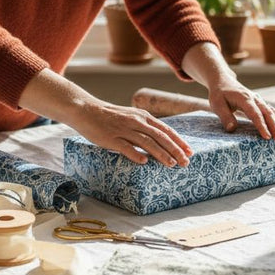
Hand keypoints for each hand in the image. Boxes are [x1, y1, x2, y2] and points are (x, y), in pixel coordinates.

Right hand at [67, 101, 193, 166]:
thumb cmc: (109, 116)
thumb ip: (144, 127)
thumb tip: (160, 140)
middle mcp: (136, 121)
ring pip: (147, 142)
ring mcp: (123, 129)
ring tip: (171, 164)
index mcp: (142, 116)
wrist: (85, 109)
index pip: (166, 130)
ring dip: (161, 154)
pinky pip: (125, 147)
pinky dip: (136, 154)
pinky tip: (144, 162)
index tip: (190, 151)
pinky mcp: (111, 137)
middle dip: (175, 150)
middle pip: (160, 136)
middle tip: (185, 162)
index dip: (179, 141)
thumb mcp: (131, 117)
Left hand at [179, 42, 274, 140]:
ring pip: (272, 111)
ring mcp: (258, 100)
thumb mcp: (217, 104)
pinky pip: (271, 111)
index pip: (255, 114)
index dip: (261, 125)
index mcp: (244, 98)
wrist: (222, 80)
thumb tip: (232, 129)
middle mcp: (254, 98)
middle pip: (267, 112)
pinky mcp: (259, 103)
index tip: (267, 137)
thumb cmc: (219, 93)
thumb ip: (225, 116)